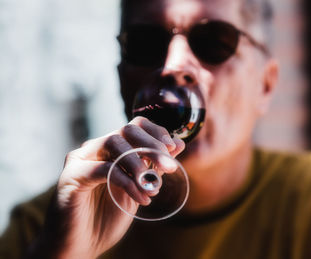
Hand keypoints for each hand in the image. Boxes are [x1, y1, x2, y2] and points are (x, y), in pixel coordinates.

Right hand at [28, 117, 183, 257]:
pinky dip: (126, 182)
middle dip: (152, 146)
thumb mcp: (139, 187)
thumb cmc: (108, 215)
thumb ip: (155, 165)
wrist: (82, 244)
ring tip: (151, 186)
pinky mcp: (71, 176)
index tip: (172, 148)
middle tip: (169, 167)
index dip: (156, 133)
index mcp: (111, 149)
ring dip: (138, 163)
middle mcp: (95, 148)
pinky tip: (140, 198)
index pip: (136, 126)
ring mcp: (80, 159)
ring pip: (113, 143)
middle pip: (125, 130)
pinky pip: (102, 169)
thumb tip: (179, 143)